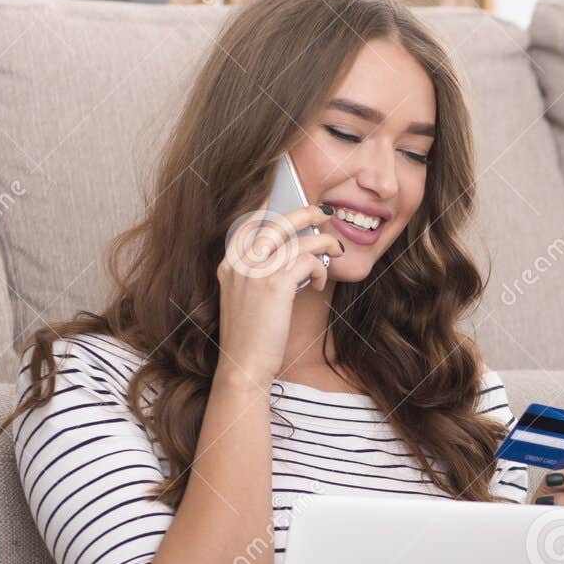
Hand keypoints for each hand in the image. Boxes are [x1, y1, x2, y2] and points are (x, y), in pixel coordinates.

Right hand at [216, 203, 340, 389]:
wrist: (243, 365)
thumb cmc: (250, 338)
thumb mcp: (245, 301)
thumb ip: (258, 277)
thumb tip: (293, 258)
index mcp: (228, 266)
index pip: (246, 226)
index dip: (265, 210)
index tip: (279, 199)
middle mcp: (240, 264)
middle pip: (276, 223)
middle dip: (305, 213)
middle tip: (324, 212)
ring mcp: (256, 272)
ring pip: (299, 241)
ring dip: (324, 244)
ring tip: (335, 252)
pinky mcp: (276, 284)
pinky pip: (308, 261)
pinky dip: (321, 269)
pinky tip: (321, 282)